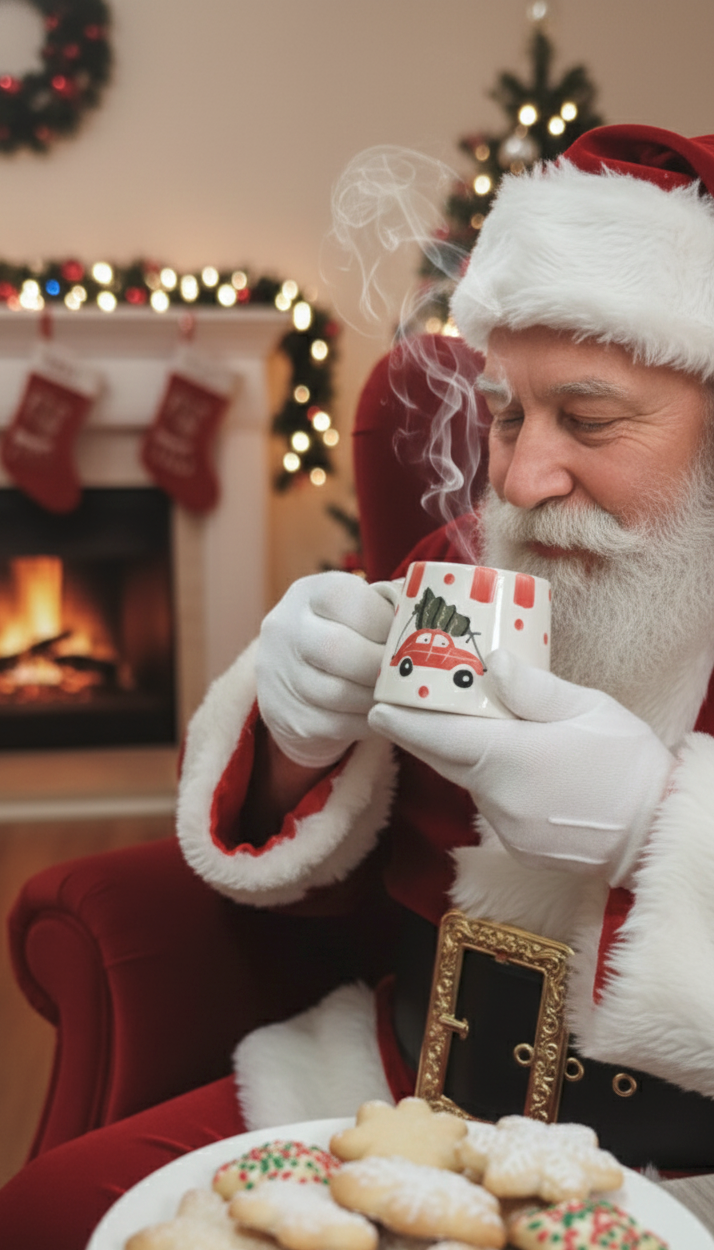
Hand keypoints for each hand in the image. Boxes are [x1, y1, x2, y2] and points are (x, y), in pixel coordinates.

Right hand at [256, 571, 394, 768]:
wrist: (289, 678)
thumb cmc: (342, 634)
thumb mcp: (353, 608)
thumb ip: (387, 607)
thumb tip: (435, 619)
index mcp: (308, 594)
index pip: (342, 598)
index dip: (382, 620)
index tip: (406, 635)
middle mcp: (286, 630)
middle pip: (337, 649)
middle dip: (381, 664)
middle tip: (408, 672)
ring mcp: (281, 675)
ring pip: (338, 693)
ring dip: (377, 697)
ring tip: (401, 695)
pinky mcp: (289, 716)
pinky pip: (337, 723)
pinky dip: (368, 721)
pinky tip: (384, 713)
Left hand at [368, 649, 675, 884]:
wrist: (658, 830)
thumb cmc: (628, 763)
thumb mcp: (589, 709)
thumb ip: (533, 689)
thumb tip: (491, 664)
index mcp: (508, 757)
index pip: (437, 738)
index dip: (403, 722)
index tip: (376, 708)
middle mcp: (497, 797)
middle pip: (446, 760)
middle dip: (425, 734)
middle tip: (411, 706)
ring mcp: (507, 828)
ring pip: (472, 784)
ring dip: (470, 759)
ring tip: (483, 727)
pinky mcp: (519, 849)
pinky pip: (494, 808)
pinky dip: (497, 786)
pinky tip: (522, 768)